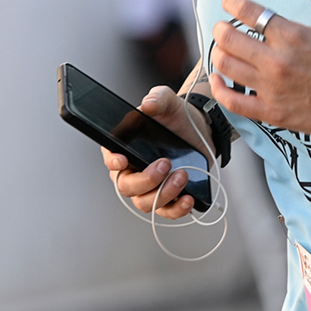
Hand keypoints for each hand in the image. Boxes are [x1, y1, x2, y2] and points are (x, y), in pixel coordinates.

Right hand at [101, 85, 211, 218]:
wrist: (200, 130)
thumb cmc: (175, 117)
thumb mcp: (167, 101)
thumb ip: (157, 98)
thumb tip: (148, 105)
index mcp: (124, 147)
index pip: (110, 158)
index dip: (113, 161)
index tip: (124, 159)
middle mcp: (133, 170)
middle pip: (127, 187)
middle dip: (146, 179)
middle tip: (166, 164)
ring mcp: (150, 187)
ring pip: (145, 203)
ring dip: (164, 193)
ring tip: (183, 175)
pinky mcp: (168, 197)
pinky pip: (167, 212)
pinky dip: (177, 209)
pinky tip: (188, 198)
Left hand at [209, 0, 310, 138]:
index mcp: (293, 35)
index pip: (249, 12)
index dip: (233, 3)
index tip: (229, 2)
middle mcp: (278, 60)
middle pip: (229, 38)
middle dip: (221, 28)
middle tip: (223, 27)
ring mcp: (272, 88)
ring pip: (226, 66)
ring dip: (219, 54)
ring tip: (224, 50)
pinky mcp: (272, 111)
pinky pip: (233, 101)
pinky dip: (219, 88)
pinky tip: (218, 79)